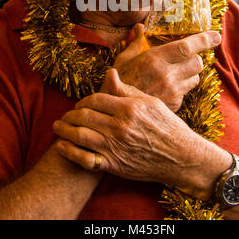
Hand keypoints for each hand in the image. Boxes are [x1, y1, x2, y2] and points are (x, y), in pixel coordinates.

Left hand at [53, 68, 230, 198]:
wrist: (180, 157)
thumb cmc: (167, 126)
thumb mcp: (150, 102)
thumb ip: (126, 89)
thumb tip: (110, 73)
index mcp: (128, 108)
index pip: (95, 99)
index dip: (83, 100)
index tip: (80, 104)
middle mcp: (120, 126)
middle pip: (84, 116)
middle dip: (70, 114)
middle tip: (65, 115)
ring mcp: (115, 146)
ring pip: (79, 135)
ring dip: (63, 130)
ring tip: (57, 127)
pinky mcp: (114, 165)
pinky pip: (84, 159)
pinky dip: (69, 152)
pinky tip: (61, 147)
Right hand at [112, 24, 220, 111]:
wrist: (116, 110)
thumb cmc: (118, 82)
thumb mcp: (123, 59)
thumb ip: (135, 42)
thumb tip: (140, 26)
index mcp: (155, 58)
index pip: (187, 46)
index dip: (204, 40)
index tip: (216, 35)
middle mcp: (167, 74)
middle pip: (197, 62)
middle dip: (196, 58)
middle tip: (188, 56)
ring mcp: (172, 91)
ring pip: (195, 78)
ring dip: (191, 73)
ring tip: (177, 72)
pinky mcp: (174, 104)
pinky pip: (186, 92)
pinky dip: (182, 88)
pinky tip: (168, 87)